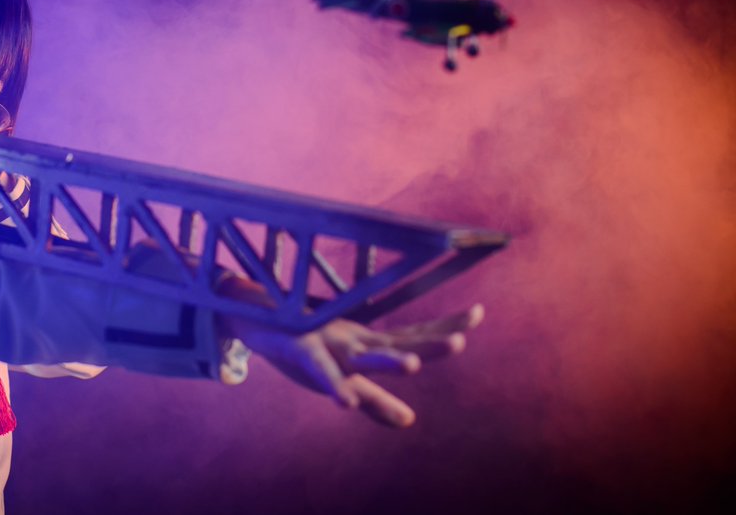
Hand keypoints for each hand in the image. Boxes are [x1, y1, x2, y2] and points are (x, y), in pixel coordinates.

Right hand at [217, 276, 483, 427]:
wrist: (257, 324)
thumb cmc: (303, 350)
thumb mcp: (342, 380)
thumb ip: (375, 401)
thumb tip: (408, 423)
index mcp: (367, 344)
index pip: (414, 335)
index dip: (445, 325)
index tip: (479, 313)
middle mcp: (355, 340)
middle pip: (399, 342)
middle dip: (429, 342)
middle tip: (460, 340)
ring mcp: (330, 343)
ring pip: (364, 354)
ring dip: (386, 361)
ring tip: (412, 365)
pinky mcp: (302, 351)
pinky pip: (321, 371)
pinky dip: (334, 385)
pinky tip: (346, 402)